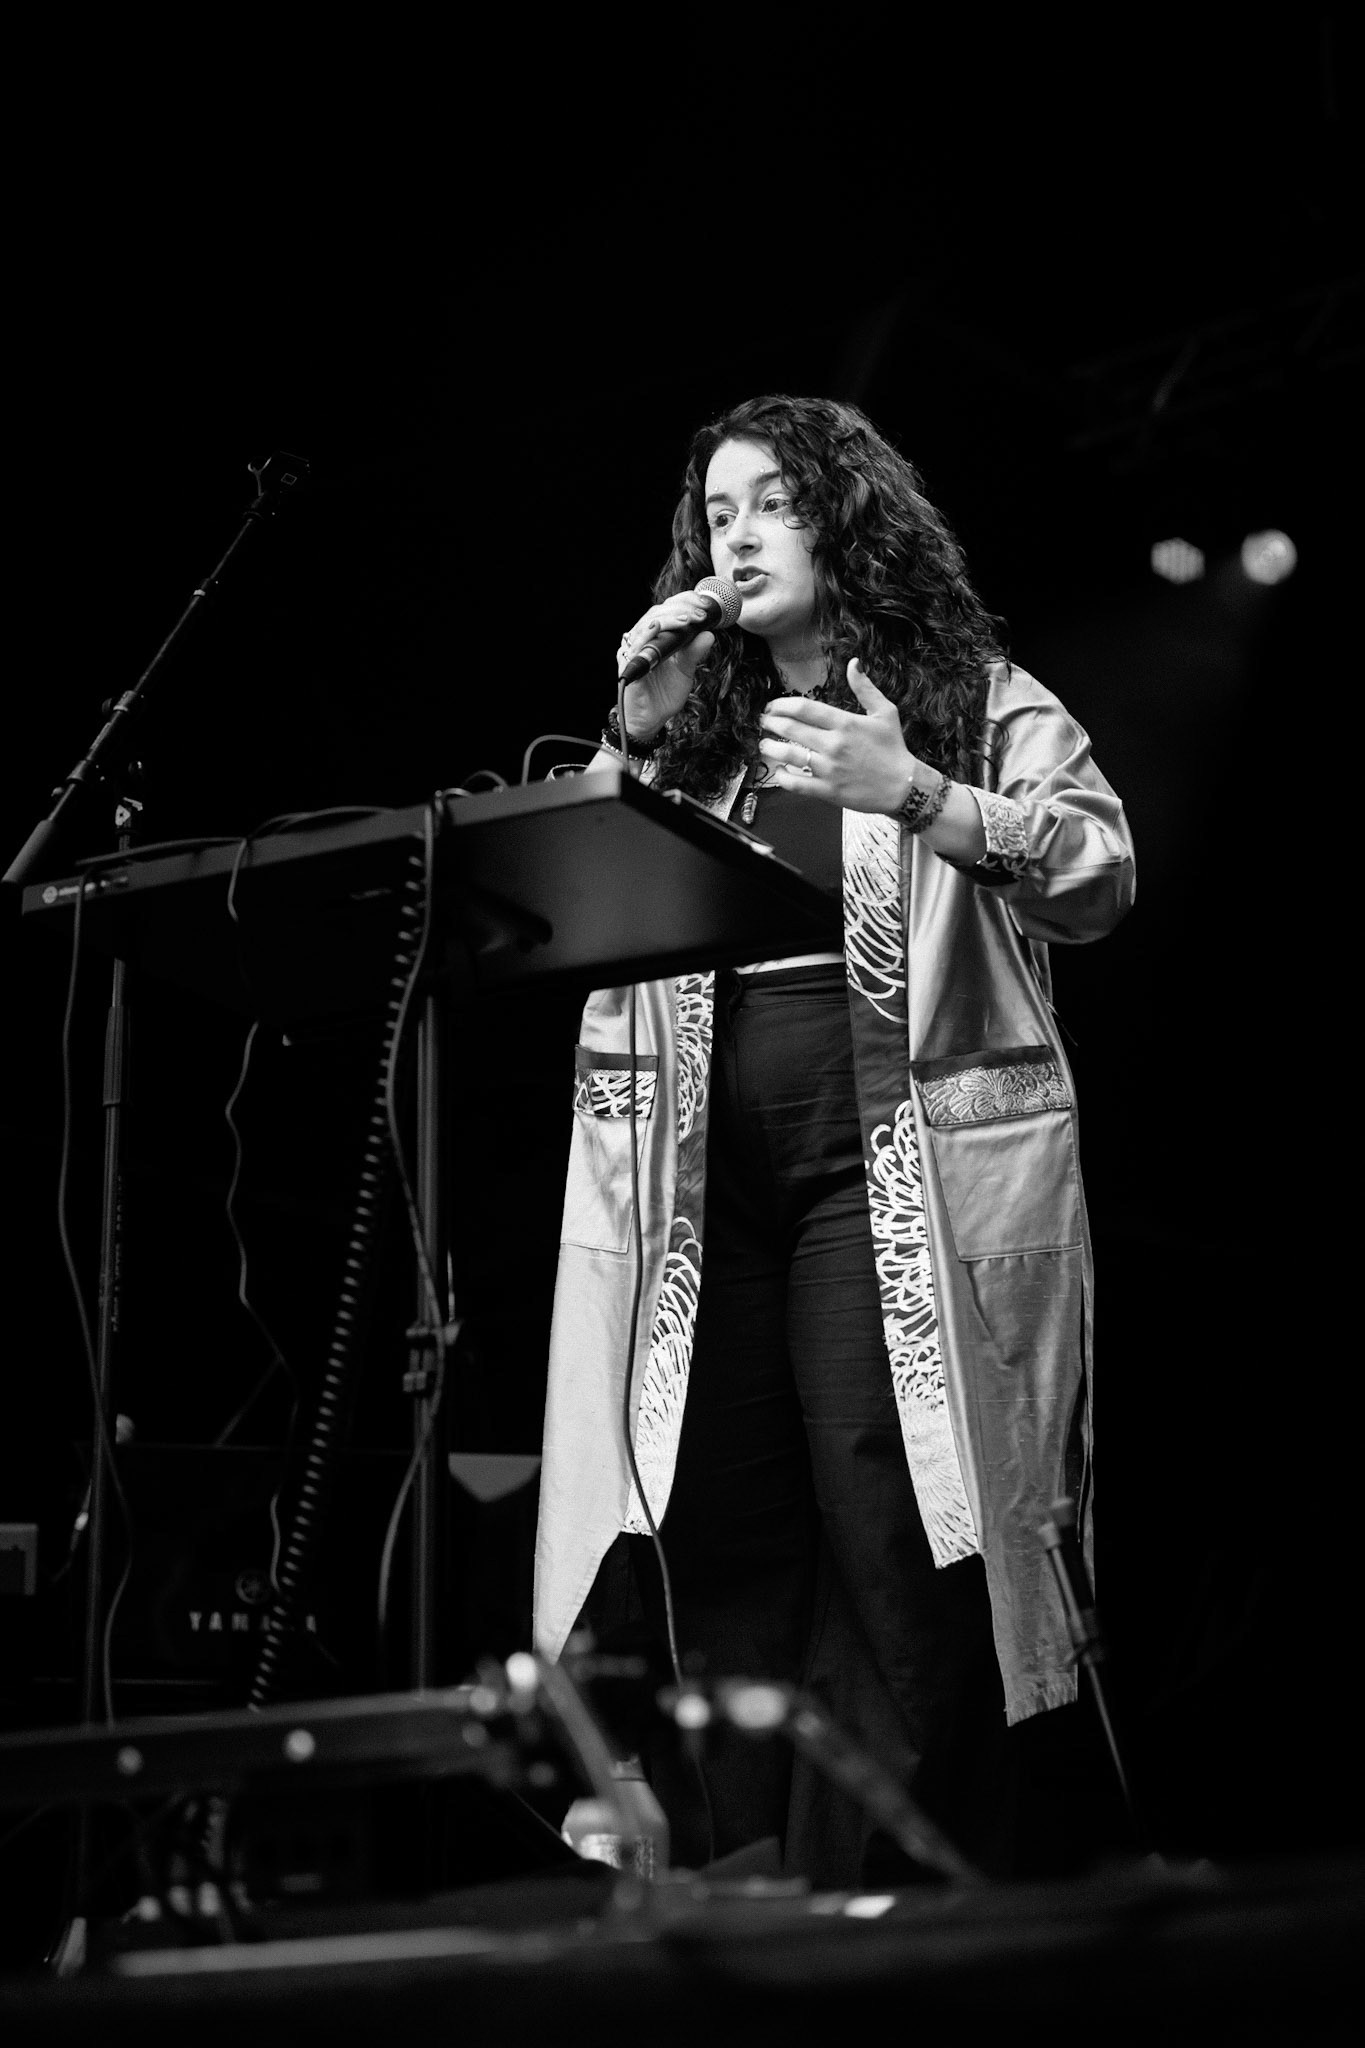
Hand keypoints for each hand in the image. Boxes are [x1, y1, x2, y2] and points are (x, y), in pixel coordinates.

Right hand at [614, 592, 716, 738]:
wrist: (651, 719)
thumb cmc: (664, 693)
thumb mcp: (686, 671)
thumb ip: (695, 652)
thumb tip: (709, 635)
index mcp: (657, 636)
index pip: (668, 609)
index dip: (685, 601)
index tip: (705, 603)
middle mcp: (644, 638)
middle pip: (658, 611)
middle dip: (681, 608)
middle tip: (701, 613)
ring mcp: (634, 650)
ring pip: (648, 623)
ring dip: (669, 618)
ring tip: (688, 619)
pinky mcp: (628, 664)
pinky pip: (635, 645)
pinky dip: (646, 635)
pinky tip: (657, 627)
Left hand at [759, 659, 918, 812]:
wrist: (904, 786)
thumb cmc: (894, 749)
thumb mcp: (885, 712)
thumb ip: (865, 688)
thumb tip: (854, 663)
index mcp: (845, 723)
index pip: (803, 708)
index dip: (781, 705)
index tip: (773, 706)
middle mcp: (834, 744)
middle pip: (790, 728)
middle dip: (771, 723)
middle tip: (764, 722)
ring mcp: (829, 768)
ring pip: (789, 755)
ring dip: (770, 748)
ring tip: (764, 745)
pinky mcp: (828, 790)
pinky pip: (796, 783)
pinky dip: (782, 777)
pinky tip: (779, 771)